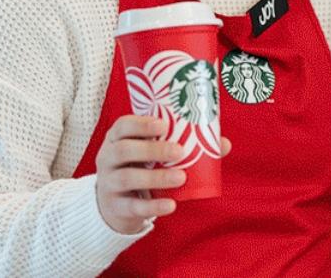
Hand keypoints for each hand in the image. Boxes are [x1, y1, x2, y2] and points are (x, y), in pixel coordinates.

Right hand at [94, 115, 231, 233]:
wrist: (115, 204)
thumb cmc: (140, 168)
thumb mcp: (152, 154)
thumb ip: (182, 144)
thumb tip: (223, 144)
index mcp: (116, 139)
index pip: (122, 125)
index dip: (140, 124)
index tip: (163, 125)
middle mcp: (107, 158)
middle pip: (123, 150)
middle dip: (151, 149)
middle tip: (179, 151)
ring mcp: (108, 183)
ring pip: (127, 178)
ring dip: (155, 177)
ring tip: (181, 177)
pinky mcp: (116, 207)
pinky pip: (133, 206)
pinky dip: (153, 206)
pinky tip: (171, 205)